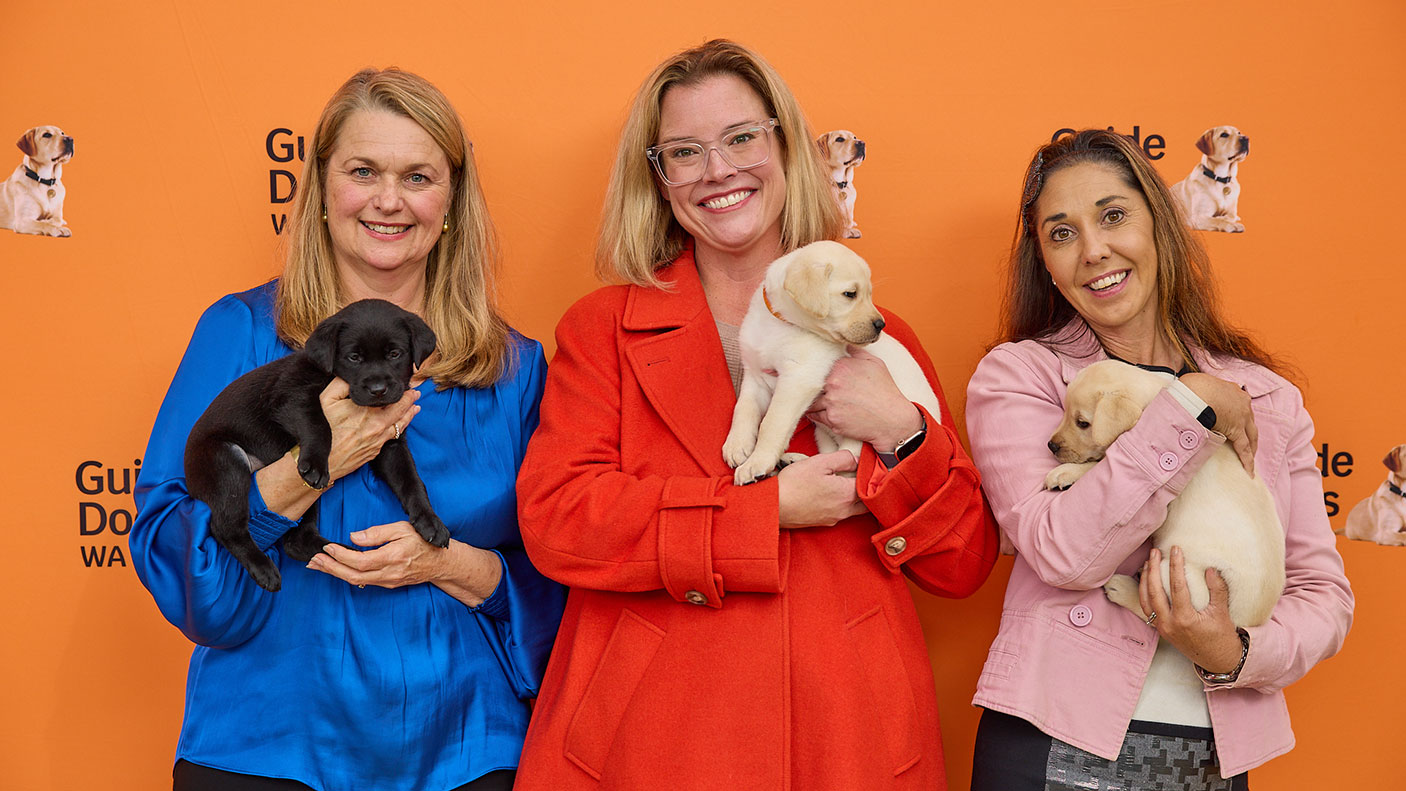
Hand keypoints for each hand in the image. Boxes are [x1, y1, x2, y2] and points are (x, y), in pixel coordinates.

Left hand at [306, 521, 451, 588]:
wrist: (440, 563)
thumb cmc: (422, 542)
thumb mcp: (402, 529)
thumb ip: (378, 533)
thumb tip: (354, 537)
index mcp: (391, 557)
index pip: (360, 560)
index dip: (341, 556)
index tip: (327, 548)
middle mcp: (388, 573)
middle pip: (353, 575)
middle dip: (330, 568)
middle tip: (313, 561)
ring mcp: (387, 581)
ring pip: (355, 580)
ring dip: (335, 573)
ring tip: (318, 566)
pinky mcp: (387, 584)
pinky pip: (363, 582)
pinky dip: (346, 576)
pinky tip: (336, 571)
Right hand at [321, 378, 420, 482]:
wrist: (322, 461)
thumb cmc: (322, 430)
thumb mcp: (326, 400)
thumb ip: (341, 384)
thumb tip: (353, 377)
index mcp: (367, 410)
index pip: (392, 397)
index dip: (401, 390)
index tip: (407, 384)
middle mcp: (377, 425)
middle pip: (401, 410)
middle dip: (410, 400)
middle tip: (416, 393)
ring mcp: (378, 439)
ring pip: (400, 425)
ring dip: (409, 415)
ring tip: (416, 408)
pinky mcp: (375, 451)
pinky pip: (392, 437)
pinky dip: (399, 428)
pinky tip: (400, 425)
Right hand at [777, 451, 867, 527]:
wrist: (772, 506)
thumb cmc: (794, 483)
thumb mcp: (819, 462)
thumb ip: (843, 459)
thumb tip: (857, 460)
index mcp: (847, 494)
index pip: (869, 483)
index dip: (869, 471)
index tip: (866, 463)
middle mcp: (844, 510)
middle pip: (866, 500)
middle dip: (867, 488)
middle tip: (860, 475)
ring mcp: (834, 518)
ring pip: (854, 508)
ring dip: (854, 497)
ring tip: (844, 482)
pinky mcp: (823, 523)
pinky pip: (840, 513)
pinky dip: (841, 504)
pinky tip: (829, 493)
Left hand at [805, 347, 921, 452]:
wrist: (893, 419)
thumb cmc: (885, 390)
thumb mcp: (875, 364)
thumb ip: (856, 352)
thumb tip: (845, 344)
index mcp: (841, 366)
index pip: (820, 368)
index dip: (823, 374)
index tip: (826, 380)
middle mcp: (833, 383)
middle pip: (814, 385)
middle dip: (818, 389)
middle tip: (823, 392)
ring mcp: (831, 403)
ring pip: (813, 402)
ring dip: (816, 403)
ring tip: (825, 404)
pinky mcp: (832, 420)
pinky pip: (816, 417)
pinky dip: (819, 415)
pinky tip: (826, 413)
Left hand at [1139, 547, 1244, 673]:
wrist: (1217, 660)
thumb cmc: (1222, 636)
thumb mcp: (1222, 612)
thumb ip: (1217, 590)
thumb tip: (1210, 569)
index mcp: (1185, 619)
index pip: (1177, 587)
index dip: (1175, 566)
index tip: (1176, 549)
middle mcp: (1169, 624)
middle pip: (1154, 591)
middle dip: (1153, 569)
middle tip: (1155, 551)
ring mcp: (1162, 627)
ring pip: (1146, 600)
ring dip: (1145, 580)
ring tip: (1149, 562)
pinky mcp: (1160, 629)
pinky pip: (1147, 608)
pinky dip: (1144, 593)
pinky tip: (1147, 580)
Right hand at [1179, 372, 1256, 475]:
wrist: (1197, 390)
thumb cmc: (1193, 385)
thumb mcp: (1198, 383)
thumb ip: (1198, 390)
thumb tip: (1184, 395)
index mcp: (1233, 390)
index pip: (1240, 405)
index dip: (1240, 415)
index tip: (1235, 421)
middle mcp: (1242, 403)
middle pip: (1250, 421)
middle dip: (1249, 432)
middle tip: (1248, 443)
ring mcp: (1242, 417)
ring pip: (1251, 435)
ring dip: (1251, 447)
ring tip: (1250, 458)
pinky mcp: (1237, 431)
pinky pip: (1243, 448)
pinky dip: (1247, 460)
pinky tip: (1249, 471)